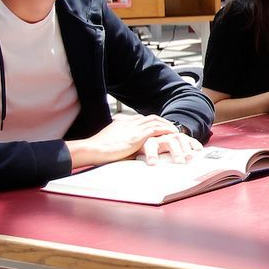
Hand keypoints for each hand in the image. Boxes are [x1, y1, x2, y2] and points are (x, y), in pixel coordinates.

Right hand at [69, 114, 193, 166]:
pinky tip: (173, 133)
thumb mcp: (109, 143)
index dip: (152, 122)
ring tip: (176, 131)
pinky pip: (156, 129)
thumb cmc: (97, 150)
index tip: (159, 126)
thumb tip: (122, 150)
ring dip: (167, 126)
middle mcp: (129, 122)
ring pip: (156, 122)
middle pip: (151, 118)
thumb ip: (118, 143)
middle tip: (171, 127)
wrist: (92, 149)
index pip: (141, 119)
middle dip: (163, 122)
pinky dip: (166, 130)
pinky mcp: (137, 136)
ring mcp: (134, 128)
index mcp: (123, 123)